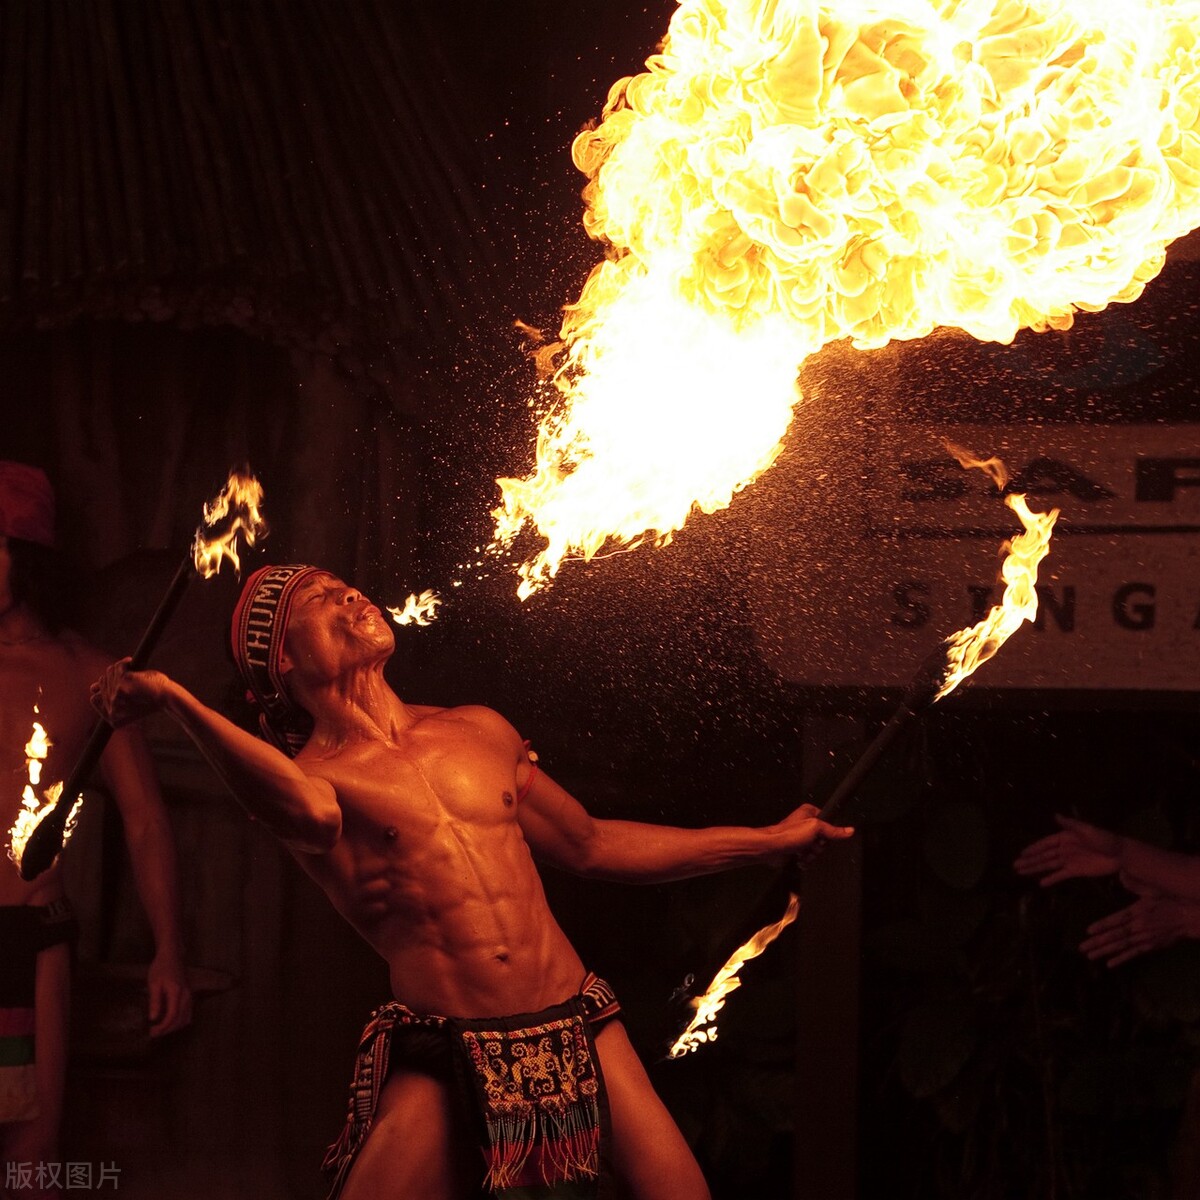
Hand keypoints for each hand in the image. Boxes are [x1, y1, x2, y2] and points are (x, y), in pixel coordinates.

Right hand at [89, 658, 172, 726]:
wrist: (169, 698)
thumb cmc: (152, 699)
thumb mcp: (129, 700)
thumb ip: (111, 696)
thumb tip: (92, 688)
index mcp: (112, 719)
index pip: (94, 699)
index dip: (104, 689)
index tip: (119, 684)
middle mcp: (111, 711)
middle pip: (101, 684)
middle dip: (115, 676)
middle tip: (130, 677)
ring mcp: (115, 699)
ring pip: (108, 673)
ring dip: (120, 668)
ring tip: (132, 671)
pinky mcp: (122, 685)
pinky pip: (117, 667)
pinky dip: (124, 662)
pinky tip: (131, 663)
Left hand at [147, 953, 192, 1036]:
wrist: (172, 956)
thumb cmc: (161, 968)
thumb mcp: (154, 983)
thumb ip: (154, 1001)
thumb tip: (153, 1018)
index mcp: (177, 992)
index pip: (172, 1015)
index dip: (163, 1026)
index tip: (152, 1031)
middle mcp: (186, 995)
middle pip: (181, 1019)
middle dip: (167, 1029)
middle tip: (154, 1033)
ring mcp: (190, 995)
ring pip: (186, 1017)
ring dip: (174, 1026)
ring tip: (161, 1029)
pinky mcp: (189, 995)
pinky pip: (188, 1013)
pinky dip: (180, 1021)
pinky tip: (171, 1022)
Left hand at [773, 802, 853, 865]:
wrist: (771, 848)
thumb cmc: (788, 834)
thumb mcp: (815, 828)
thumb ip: (833, 830)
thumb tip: (849, 830)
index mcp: (809, 812)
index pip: (830, 822)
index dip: (828, 833)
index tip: (822, 836)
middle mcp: (805, 823)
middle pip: (824, 839)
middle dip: (818, 846)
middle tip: (810, 844)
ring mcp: (801, 837)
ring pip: (817, 849)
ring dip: (811, 855)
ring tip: (802, 852)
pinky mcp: (796, 848)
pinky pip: (809, 857)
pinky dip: (805, 860)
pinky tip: (799, 858)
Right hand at [1014, 814, 1120, 886]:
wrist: (1121, 855)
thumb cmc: (1105, 840)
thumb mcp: (1088, 830)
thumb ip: (1071, 825)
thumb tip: (1055, 815)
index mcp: (1066, 838)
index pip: (1045, 844)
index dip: (1033, 848)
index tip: (1021, 853)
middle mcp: (1064, 849)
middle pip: (1044, 856)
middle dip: (1030, 860)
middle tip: (1015, 865)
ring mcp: (1069, 861)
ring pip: (1049, 865)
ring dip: (1035, 868)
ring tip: (1021, 872)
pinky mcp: (1076, 871)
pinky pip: (1061, 875)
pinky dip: (1051, 879)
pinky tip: (1041, 883)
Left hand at [1080, 893, 1199, 967]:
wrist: (1188, 917)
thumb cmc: (1168, 900)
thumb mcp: (1151, 890)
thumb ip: (1135, 885)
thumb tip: (1122, 873)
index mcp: (1137, 912)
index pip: (1116, 920)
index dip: (1102, 925)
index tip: (1088, 930)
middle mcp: (1139, 927)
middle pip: (1115, 936)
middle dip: (1097, 942)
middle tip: (1081, 948)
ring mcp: (1144, 938)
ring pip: (1122, 946)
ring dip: (1105, 952)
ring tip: (1089, 956)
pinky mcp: (1150, 946)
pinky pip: (1133, 954)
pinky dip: (1121, 959)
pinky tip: (1109, 964)